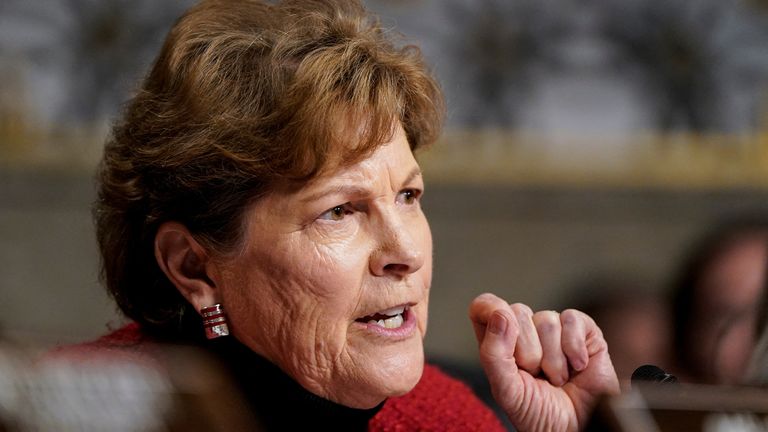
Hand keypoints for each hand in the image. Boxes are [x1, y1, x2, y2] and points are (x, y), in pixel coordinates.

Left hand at [469, 293, 618, 431]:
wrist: (576, 429)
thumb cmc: (537, 413)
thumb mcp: (506, 390)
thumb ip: (494, 354)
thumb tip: (501, 315)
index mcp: (499, 341)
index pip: (484, 306)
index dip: (490, 309)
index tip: (503, 331)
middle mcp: (525, 330)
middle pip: (518, 311)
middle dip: (528, 352)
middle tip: (536, 375)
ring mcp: (554, 329)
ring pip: (546, 319)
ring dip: (553, 359)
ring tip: (557, 379)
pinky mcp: (583, 330)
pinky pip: (572, 320)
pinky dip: (574, 348)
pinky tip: (577, 367)